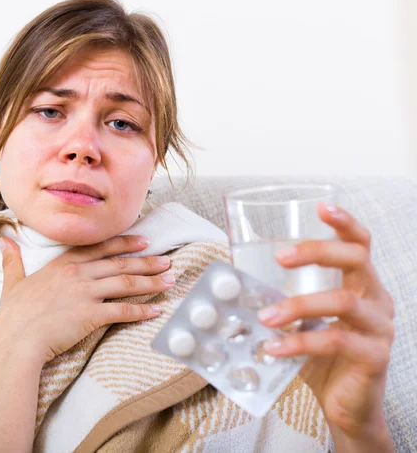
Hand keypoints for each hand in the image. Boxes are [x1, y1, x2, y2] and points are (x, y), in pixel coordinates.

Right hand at [0, 235, 174, 364]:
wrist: (15, 339)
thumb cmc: (13, 314)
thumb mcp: (12, 282)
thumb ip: (11, 260)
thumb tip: (2, 241)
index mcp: (63, 264)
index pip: (100, 248)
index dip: (124, 243)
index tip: (143, 241)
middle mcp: (78, 274)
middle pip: (120, 264)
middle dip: (147, 262)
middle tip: (167, 261)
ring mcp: (86, 293)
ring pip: (126, 283)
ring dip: (151, 282)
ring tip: (169, 281)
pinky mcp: (91, 315)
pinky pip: (123, 311)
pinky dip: (142, 310)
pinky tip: (156, 311)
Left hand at [256, 202, 394, 440]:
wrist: (346, 406)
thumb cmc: (322, 359)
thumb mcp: (303, 323)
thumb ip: (282, 301)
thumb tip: (236, 286)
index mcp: (362, 287)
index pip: (361, 245)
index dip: (344, 222)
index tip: (321, 207)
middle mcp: (377, 301)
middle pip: (357, 259)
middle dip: (317, 251)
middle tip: (282, 257)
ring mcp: (379, 329)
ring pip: (343, 301)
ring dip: (298, 305)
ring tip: (266, 316)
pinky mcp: (374, 357)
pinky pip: (335, 341)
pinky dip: (299, 342)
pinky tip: (273, 348)